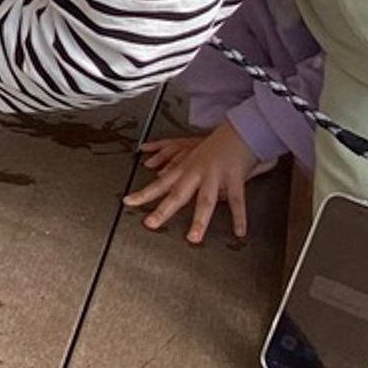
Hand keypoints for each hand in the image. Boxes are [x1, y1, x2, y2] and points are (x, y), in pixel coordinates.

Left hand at [121, 123, 261, 243]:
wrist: (239, 129)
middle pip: (177, 194)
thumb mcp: (192, 154)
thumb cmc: (216, 145)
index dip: (143, 193)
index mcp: (185, 168)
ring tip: (193, 238)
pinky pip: (236, 200)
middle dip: (163, 210)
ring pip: (205, 200)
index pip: (160, 183)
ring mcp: (215, 175)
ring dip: (199, 220)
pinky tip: (238, 232)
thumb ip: (176, 166)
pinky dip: (239, 217)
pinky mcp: (235, 177)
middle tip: (150, 224)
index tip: (127, 202)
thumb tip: (158, 173)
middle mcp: (197, 172)